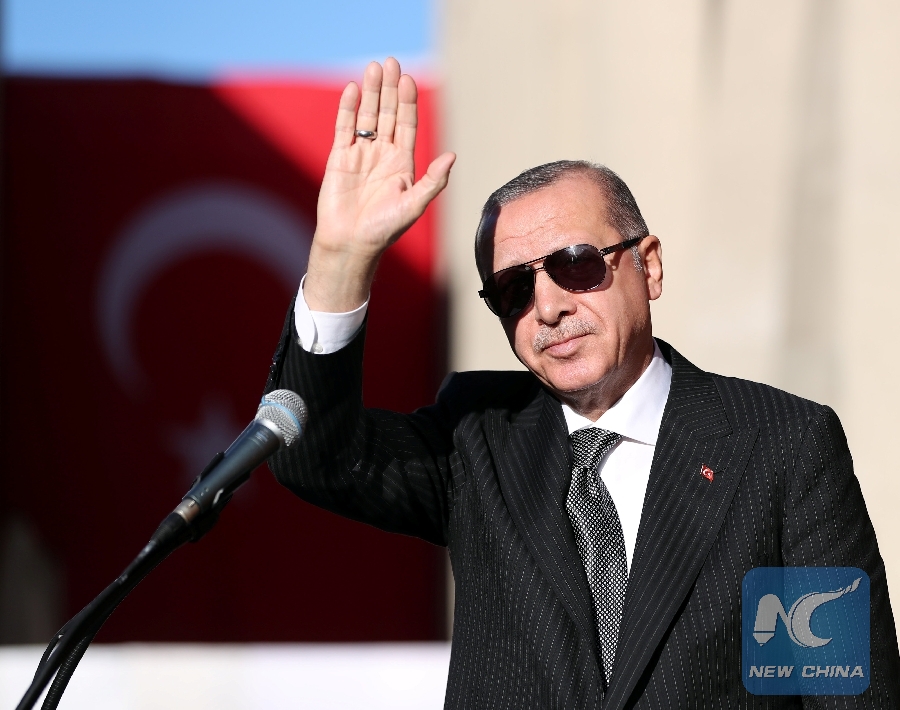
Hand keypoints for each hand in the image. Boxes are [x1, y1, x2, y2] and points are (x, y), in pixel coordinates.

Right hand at [304, 58, 455, 311]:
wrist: (351, 243)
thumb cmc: (385, 229)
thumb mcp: (414, 205)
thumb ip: (433, 181)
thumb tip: (452, 156)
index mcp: (403, 163)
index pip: (407, 124)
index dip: (408, 102)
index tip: (408, 80)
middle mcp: (383, 155)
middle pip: (387, 114)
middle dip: (390, 89)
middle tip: (392, 62)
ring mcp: (361, 154)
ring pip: (367, 116)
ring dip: (371, 92)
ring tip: (374, 67)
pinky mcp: (340, 158)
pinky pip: (345, 128)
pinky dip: (348, 108)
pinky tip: (353, 89)